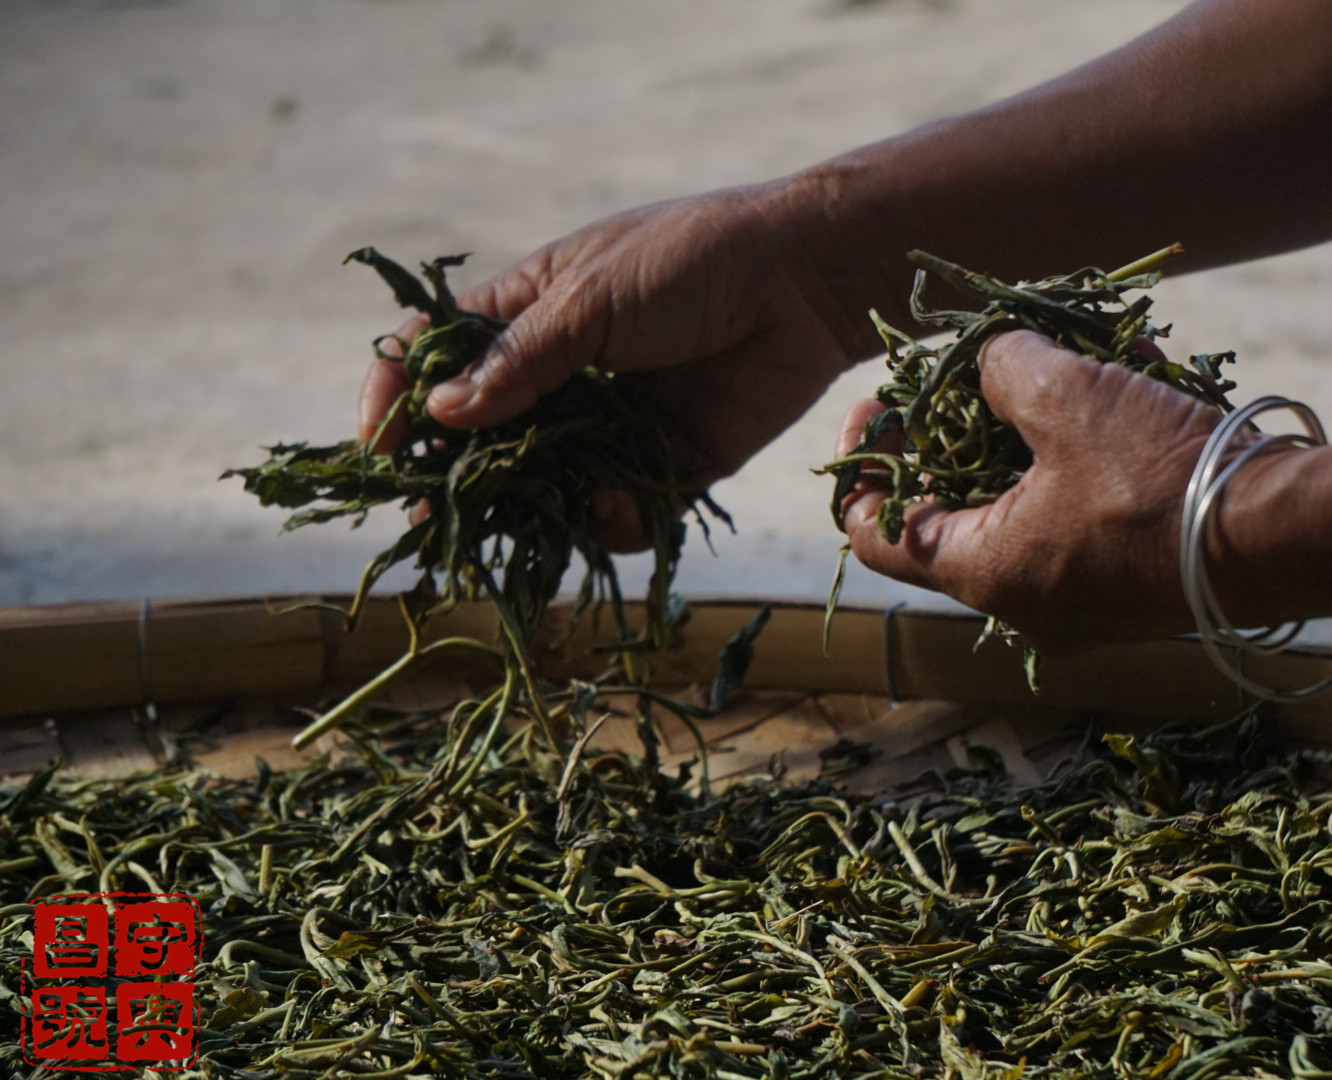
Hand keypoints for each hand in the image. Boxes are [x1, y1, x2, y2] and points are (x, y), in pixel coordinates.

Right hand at [359, 184, 861, 549]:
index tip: (379, 449)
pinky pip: (617, 511)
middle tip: (438, 519)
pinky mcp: (663, 465)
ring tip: (546, 507)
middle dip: (456, 479)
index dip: (396, 397)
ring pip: (545, 487)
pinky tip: (619, 501)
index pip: (435, 353)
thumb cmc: (693, 262)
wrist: (804, 283)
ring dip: (536, 507)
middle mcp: (559, 373)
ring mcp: (609, 424)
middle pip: (480, 437)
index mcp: (527, 312)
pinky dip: (610, 517)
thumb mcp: (593, 297)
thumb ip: (522, 359)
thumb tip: (442, 412)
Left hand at [836, 330, 1228, 652]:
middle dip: (963, 429)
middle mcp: (1026, 601)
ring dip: (1044, 426)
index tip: (875, 407)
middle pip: (959, 509)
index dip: (862, 466)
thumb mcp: (1068, 397)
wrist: (1288, 538)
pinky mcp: (1137, 581)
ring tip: (1071, 354)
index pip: (877, 535)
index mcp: (984, 572)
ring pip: (1035, 498)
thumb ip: (1005, 370)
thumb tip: (992, 360)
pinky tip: (1136, 377)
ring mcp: (1084, 599)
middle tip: (972, 371)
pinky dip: (1099, 447)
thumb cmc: (1161, 477)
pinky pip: (1093, 506)